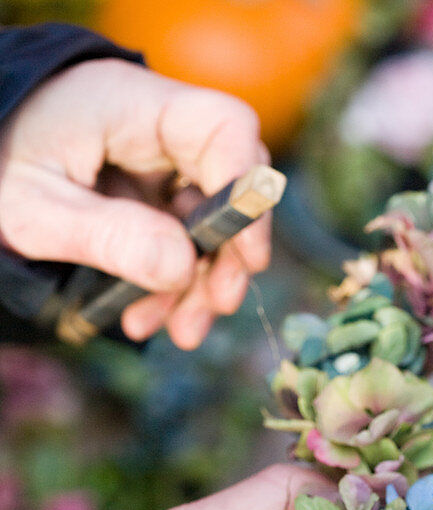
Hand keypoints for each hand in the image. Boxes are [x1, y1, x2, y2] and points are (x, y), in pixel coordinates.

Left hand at [0, 58, 270, 348]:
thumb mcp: (32, 208)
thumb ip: (107, 235)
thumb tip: (181, 267)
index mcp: (132, 103)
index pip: (226, 127)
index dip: (247, 186)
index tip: (244, 250)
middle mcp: (157, 128)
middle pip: (229, 182)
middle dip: (227, 252)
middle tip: (218, 304)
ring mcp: (155, 164)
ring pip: (209, 220)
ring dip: (201, 280)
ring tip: (181, 331)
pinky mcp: (145, 196)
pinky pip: (179, 237)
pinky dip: (172, 281)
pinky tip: (148, 316)